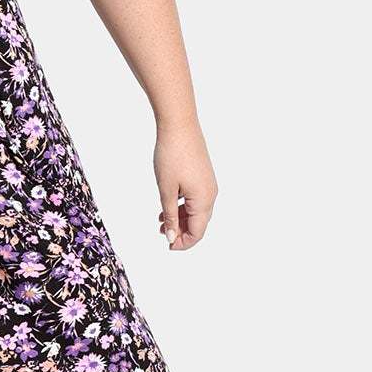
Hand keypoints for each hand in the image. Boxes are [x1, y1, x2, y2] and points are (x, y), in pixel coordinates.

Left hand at [153, 120, 216, 250]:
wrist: (179, 125)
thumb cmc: (172, 155)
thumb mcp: (166, 190)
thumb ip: (169, 216)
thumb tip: (172, 237)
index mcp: (204, 200)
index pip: (197, 232)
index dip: (183, 243)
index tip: (167, 246)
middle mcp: (210, 194)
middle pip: (199, 223)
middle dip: (181, 232)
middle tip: (162, 234)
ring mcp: (208, 184)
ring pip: (196, 211)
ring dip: (180, 219)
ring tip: (160, 222)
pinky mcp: (203, 175)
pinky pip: (195, 198)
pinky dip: (182, 206)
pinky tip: (167, 206)